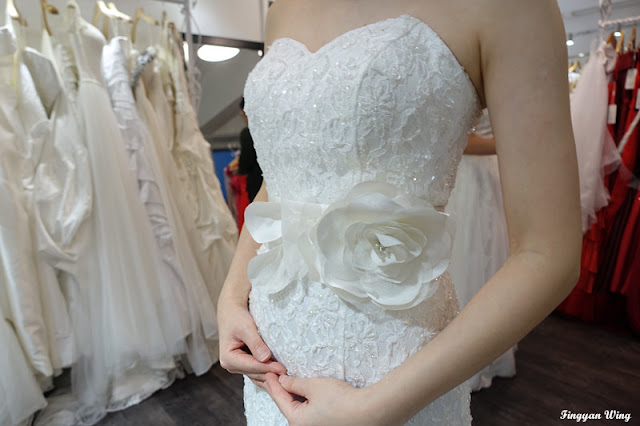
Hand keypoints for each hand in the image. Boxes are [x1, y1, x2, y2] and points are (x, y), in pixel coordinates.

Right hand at [218, 302, 286, 386]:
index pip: (251, 366)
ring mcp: (238, 366)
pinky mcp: (245, 364)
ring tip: (286, 376)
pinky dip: (268, 373)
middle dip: (271, 374)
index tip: (282, 369)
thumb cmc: (237, 317)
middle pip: (255, 373)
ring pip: (257, 375)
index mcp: (228, 358)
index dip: (268, 368)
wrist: (232, 312)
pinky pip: (258, 372)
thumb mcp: (246, 328)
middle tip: (288, 375)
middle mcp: (231, 365)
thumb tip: (266, 358)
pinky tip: (280, 373)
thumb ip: (256, 343)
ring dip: (271, 376)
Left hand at [263, 373, 389, 425]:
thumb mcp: (313, 386)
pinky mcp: (325, 425)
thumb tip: (282, 381)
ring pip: (299, 410)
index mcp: (297, 420)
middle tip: (273, 378)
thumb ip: (294, 383)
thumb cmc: (341, 400)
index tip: (268, 373)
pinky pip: (309, 414)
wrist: (367, 412)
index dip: (273, 384)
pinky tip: (304, 395)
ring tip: (287, 384)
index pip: (280, 398)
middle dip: (281, 391)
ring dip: (294, 397)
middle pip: (288, 406)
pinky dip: (304, 402)